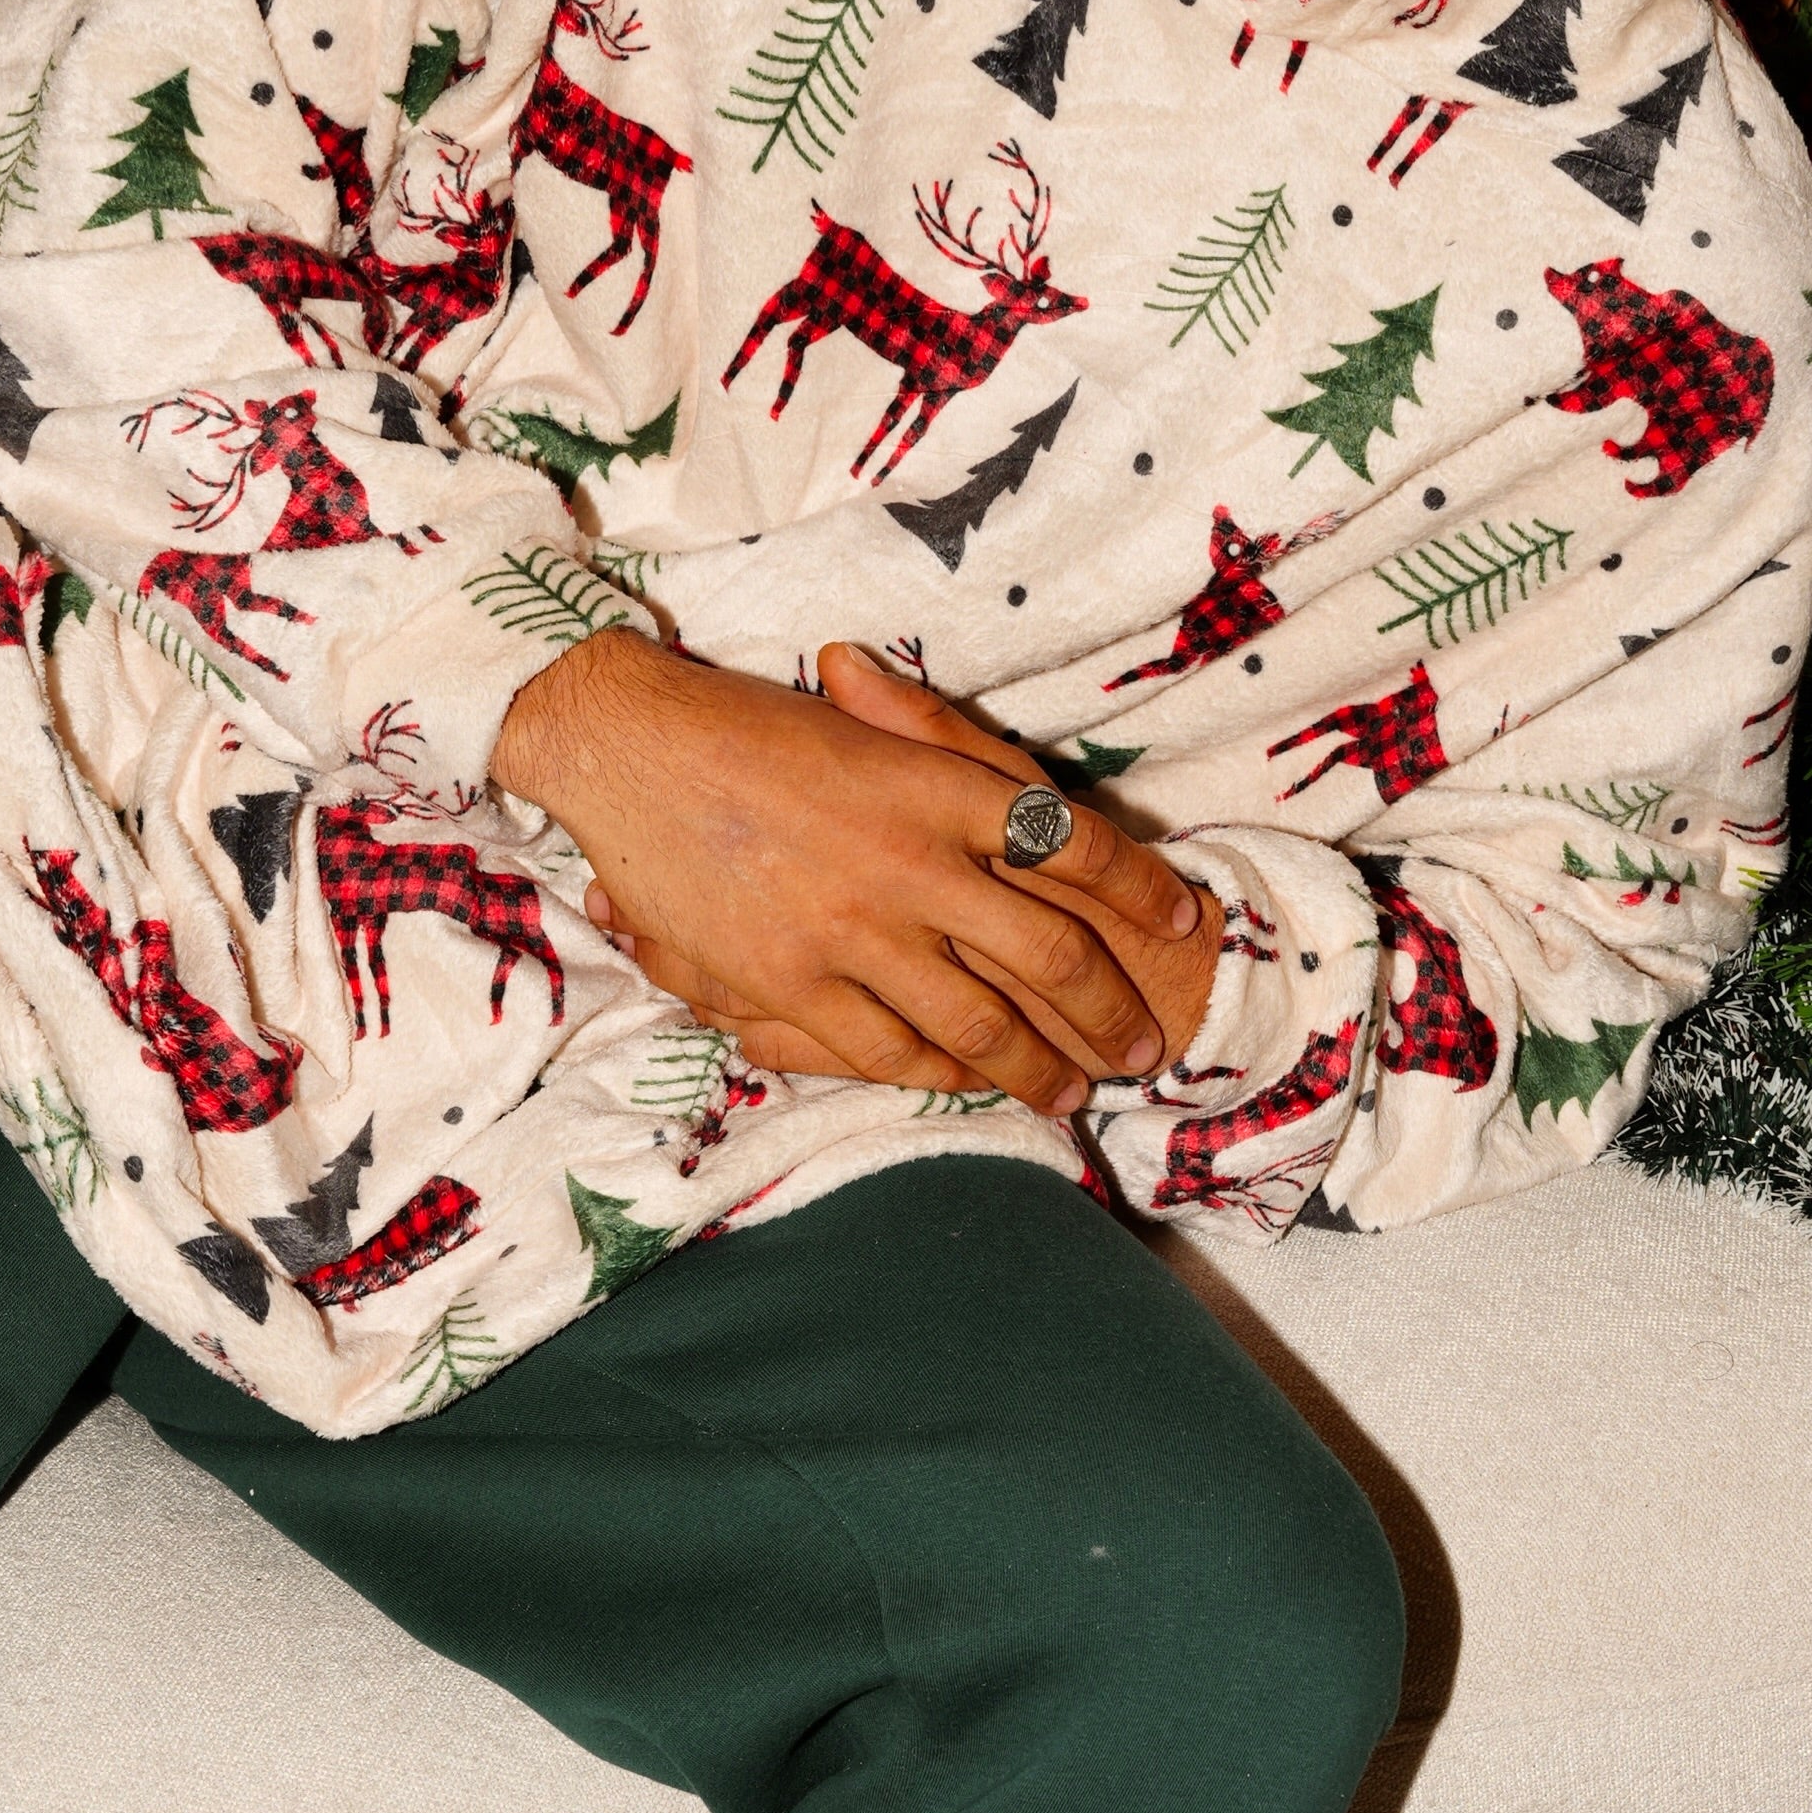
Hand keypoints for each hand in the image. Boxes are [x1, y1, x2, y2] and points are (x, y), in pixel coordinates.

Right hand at [490, 628, 1205, 1115]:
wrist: (630, 745)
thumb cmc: (745, 724)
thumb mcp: (862, 722)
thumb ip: (945, 754)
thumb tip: (1032, 801)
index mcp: (939, 784)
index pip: (1073, 844)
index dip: (1140, 886)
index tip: (1181, 917)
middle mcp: (912, 860)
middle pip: (1051, 953)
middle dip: (1110, 1007)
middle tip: (1145, 1046)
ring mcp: (854, 929)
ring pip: (981, 1020)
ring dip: (1038, 1065)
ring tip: (1073, 1090)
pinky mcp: (793, 981)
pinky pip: (891, 1049)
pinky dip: (941, 1073)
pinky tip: (967, 1085)